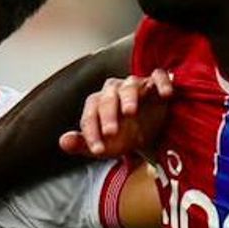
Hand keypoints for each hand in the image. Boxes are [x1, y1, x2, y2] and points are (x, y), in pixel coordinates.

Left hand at [59, 69, 173, 159]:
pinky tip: (165, 95)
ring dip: (129, 97)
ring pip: (130, 85)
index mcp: (97, 103)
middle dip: (108, 115)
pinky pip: (159, 77)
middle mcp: (114, 90)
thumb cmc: (123, 134)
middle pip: (107, 99)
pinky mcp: (156, 83)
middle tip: (111, 133)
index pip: (90, 115)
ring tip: (130, 112)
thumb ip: (82, 144)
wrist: (150, 130)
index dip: (91, 133)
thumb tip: (63, 142)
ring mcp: (136, 85)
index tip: (97, 150)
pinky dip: (161, 83)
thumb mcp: (105, 145)